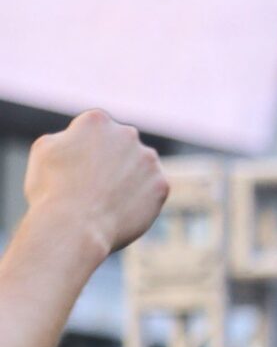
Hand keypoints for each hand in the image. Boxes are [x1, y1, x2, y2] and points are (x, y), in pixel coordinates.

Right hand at [23, 111, 166, 258]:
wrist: (75, 226)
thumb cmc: (52, 189)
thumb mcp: (45, 150)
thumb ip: (68, 137)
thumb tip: (82, 140)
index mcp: (97, 120)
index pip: (97, 131)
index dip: (86, 151)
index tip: (80, 167)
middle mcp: (127, 134)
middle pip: (122, 146)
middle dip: (112, 162)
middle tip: (95, 185)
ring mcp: (148, 160)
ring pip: (140, 167)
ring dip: (129, 179)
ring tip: (108, 198)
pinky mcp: (162, 185)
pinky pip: (152, 190)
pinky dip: (140, 199)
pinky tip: (123, 208)